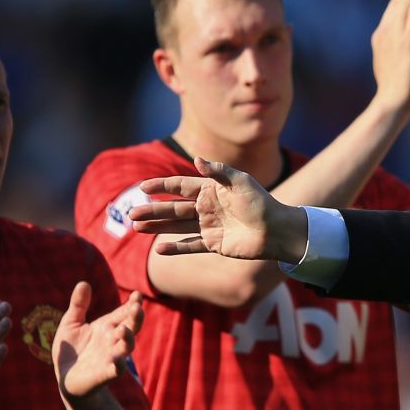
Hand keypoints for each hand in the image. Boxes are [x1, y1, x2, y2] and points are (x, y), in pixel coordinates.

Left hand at [54, 283, 143, 402]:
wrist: (66, 378)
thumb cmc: (72, 350)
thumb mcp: (71, 323)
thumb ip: (78, 305)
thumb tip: (84, 283)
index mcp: (107, 327)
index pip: (124, 313)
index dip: (132, 304)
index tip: (137, 295)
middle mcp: (112, 341)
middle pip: (130, 328)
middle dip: (135, 318)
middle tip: (137, 307)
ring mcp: (110, 357)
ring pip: (125, 348)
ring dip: (128, 340)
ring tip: (125, 330)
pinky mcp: (102, 374)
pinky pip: (114, 371)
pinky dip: (117, 367)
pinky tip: (118, 363)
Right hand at [128, 157, 308, 262]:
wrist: (278, 231)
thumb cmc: (261, 203)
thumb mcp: (241, 182)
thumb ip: (218, 172)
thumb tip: (197, 159)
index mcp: (211, 190)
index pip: (180, 186)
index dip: (161, 186)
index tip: (142, 187)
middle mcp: (206, 208)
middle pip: (173, 208)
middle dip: (152, 210)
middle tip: (131, 212)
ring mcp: (209, 226)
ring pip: (176, 226)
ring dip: (157, 227)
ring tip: (136, 227)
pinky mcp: (214, 244)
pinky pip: (190, 245)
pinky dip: (176, 248)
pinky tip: (158, 249)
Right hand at [372, 0, 409, 113]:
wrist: (393, 101)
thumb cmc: (394, 91)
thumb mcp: (389, 65)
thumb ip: (391, 52)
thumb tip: (397, 49)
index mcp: (381, 36)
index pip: (393, 9)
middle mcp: (386, 31)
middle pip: (398, 1)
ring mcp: (396, 34)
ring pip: (406, 2)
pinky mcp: (408, 40)